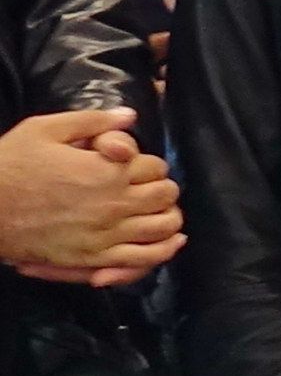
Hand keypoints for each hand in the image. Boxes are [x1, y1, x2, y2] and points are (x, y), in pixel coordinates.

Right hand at [0, 108, 183, 281]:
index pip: (156, 166)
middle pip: (166, 194)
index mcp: (107, 170)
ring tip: (156, 210)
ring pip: (164, 226)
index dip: (147, 163)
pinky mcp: (96, 257)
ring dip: (166, 215)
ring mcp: (108, 233)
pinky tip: (170, 242)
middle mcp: (115, 203)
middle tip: (145, 186)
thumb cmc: (9, 164)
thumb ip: (92, 121)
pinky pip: (145, 259)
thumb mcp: (44, 129)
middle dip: (160, 187)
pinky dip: (163, 250)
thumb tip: (130, 116)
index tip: (132, 165)